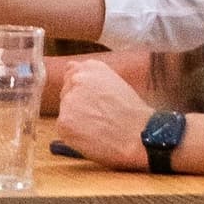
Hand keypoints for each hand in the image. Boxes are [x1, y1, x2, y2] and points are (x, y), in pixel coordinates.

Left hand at [58, 55, 153, 169]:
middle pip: (66, 93)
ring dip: (75, 120)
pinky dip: (74, 134)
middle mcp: (77, 79)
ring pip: (65, 111)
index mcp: (91, 67)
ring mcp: (68, 100)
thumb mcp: (115, 83)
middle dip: (77, 105)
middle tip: (98, 117)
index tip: (94, 102)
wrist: (139, 136)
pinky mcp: (64, 121)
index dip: (82, 92)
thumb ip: (92, 76)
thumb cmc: (132, 114)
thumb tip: (70, 68)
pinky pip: (64, 128)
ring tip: (98, 127)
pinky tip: (92, 136)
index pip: (71, 75)